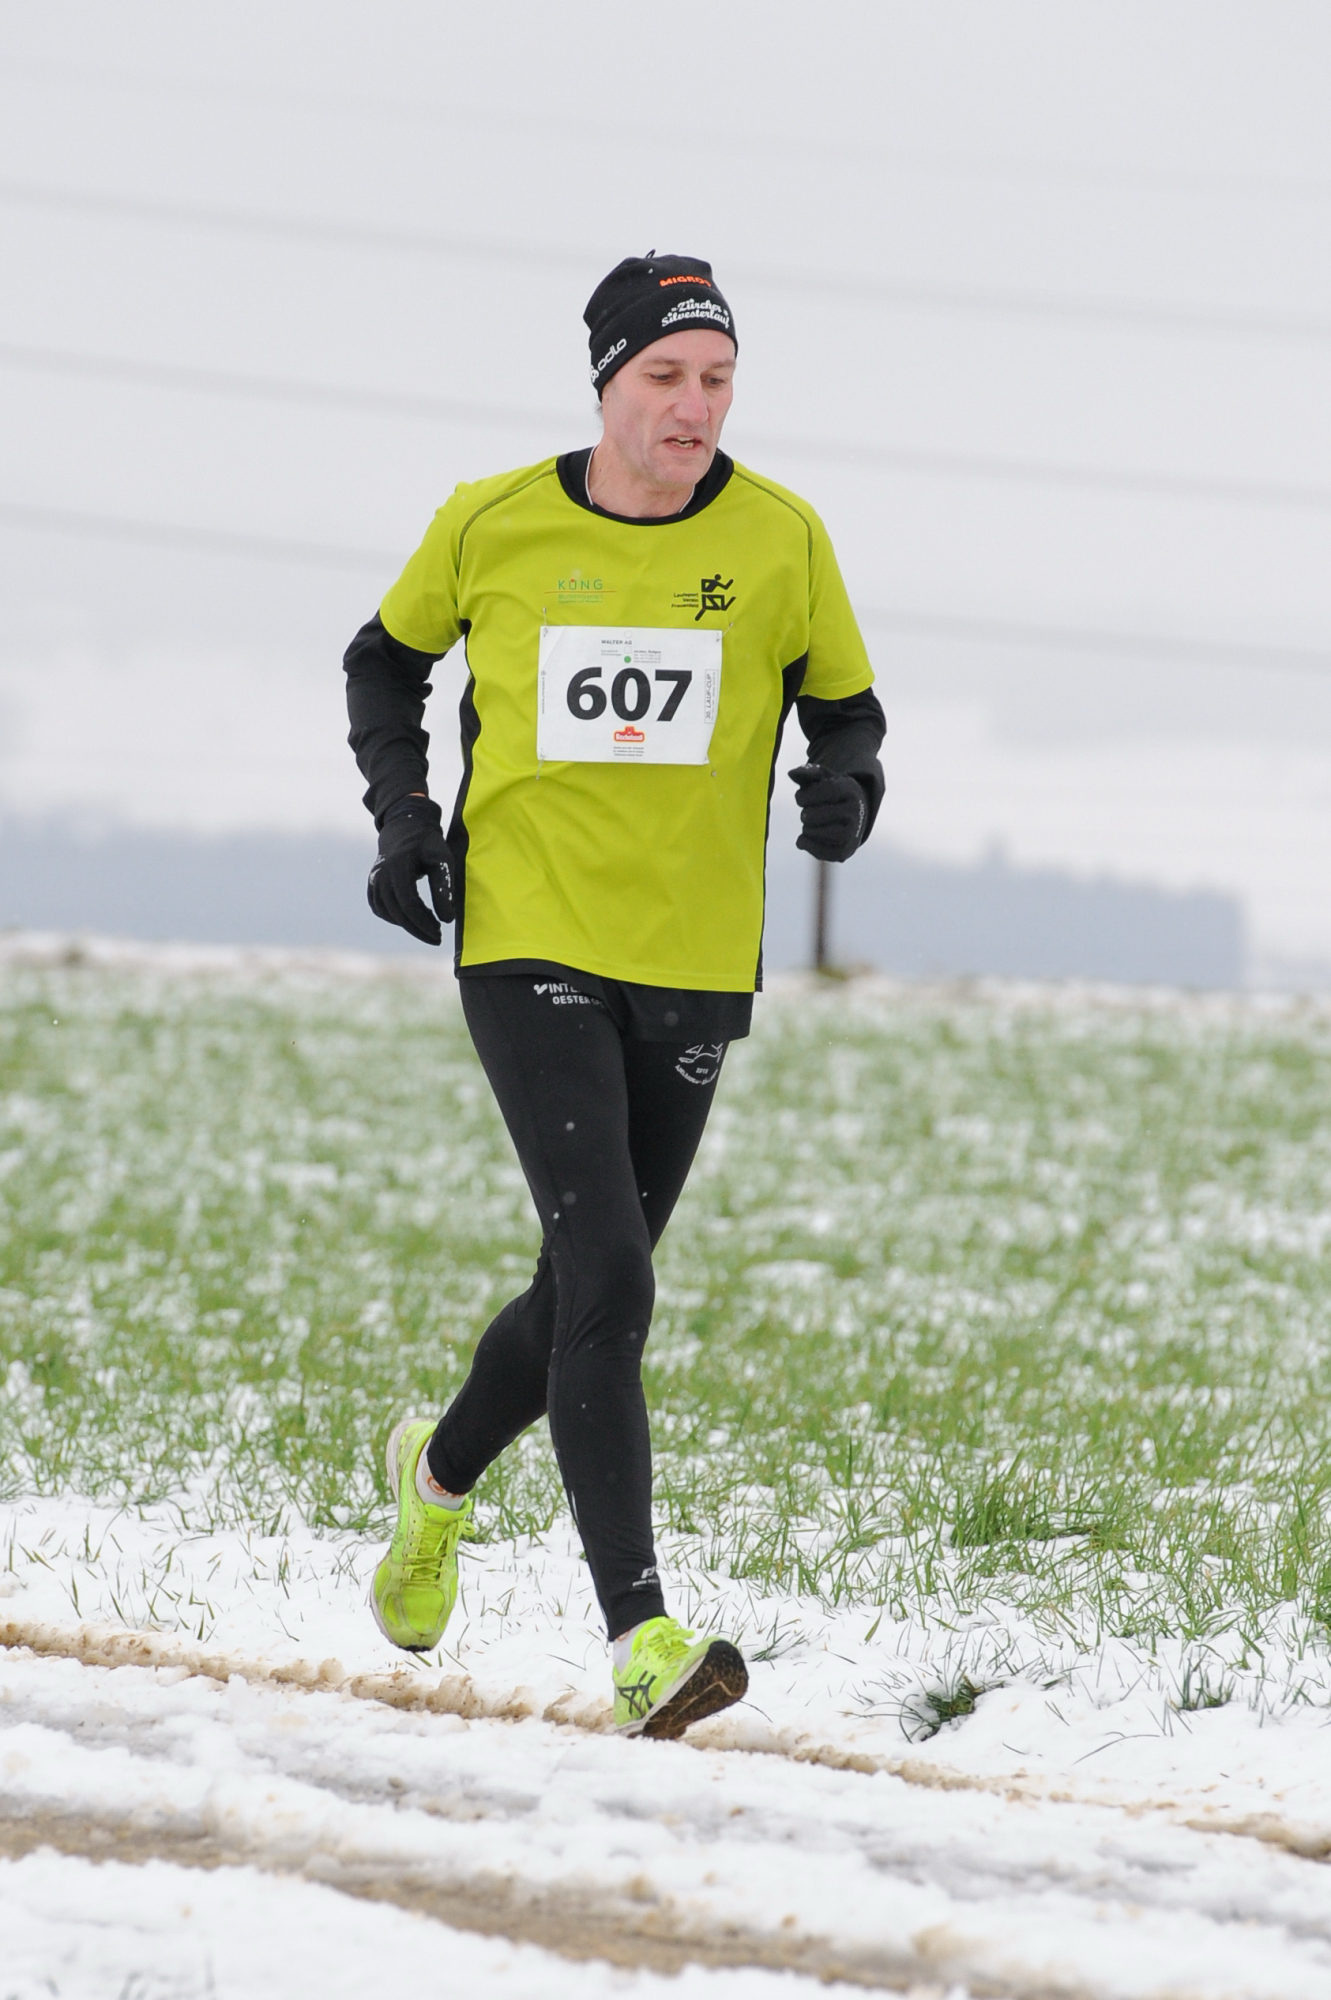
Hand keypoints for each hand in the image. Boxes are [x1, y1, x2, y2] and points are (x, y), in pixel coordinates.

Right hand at [367, 797, 455, 943]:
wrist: (406, 825)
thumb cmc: (428, 843)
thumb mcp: (442, 860)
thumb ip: (444, 888)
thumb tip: (448, 919)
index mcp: (398, 866)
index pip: (409, 904)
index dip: (424, 922)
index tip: (440, 932)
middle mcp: (381, 874)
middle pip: (397, 912)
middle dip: (418, 929)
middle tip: (437, 938)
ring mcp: (374, 878)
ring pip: (387, 912)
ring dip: (407, 924)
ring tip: (429, 927)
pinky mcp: (372, 883)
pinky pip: (379, 907)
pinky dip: (394, 917)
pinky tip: (411, 919)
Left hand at [788, 763, 868, 862]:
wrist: (854, 814)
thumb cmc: (832, 793)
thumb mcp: (823, 778)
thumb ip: (807, 772)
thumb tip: (791, 773)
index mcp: (849, 789)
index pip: (819, 793)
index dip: (803, 797)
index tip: (801, 798)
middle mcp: (854, 810)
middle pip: (813, 816)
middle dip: (805, 814)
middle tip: (809, 813)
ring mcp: (852, 831)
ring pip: (816, 833)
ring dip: (806, 829)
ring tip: (811, 824)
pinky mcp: (847, 850)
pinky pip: (823, 854)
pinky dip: (808, 847)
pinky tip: (802, 840)